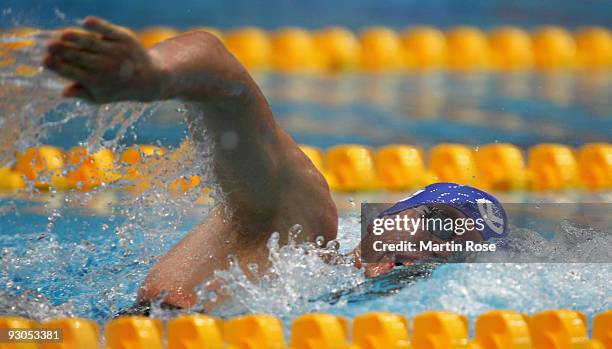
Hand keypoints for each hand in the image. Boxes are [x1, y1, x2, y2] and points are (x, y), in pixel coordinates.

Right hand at [44, 16, 164, 103]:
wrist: (149, 79)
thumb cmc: (119, 88)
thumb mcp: (101, 97)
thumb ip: (82, 93)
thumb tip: (62, 93)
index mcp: (97, 82)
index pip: (72, 73)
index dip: (57, 67)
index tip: (44, 61)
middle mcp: (107, 67)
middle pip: (79, 57)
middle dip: (62, 52)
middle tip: (49, 46)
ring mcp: (116, 52)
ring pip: (91, 43)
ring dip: (75, 39)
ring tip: (62, 35)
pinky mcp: (125, 39)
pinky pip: (109, 31)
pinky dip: (98, 26)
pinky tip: (85, 22)